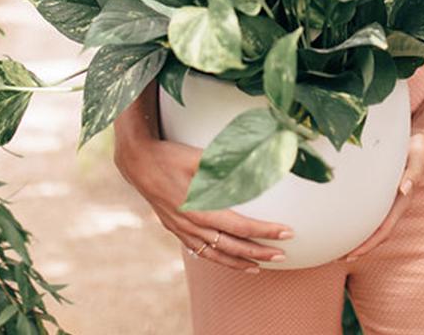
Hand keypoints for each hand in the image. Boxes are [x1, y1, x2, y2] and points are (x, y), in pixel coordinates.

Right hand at [114, 128, 292, 272]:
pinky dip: (216, 257)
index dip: (265, 231)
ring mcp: (182, 228)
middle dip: (258, 252)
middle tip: (282, 255)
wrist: (137, 162)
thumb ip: (226, 162)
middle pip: (231, 246)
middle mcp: (192, 224)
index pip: (241, 226)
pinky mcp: (175, 227)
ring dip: (238, 261)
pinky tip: (226, 258)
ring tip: (258, 267)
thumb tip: (256, 161)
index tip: (286, 233)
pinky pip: (199, 249)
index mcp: (201, 209)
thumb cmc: (170, 156)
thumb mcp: (199, 157)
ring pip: (215, 253)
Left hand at [342, 130, 423, 261]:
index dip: (368, 244)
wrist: (419, 142)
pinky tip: (344, 220)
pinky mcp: (382, 194)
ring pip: (372, 226)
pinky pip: (369, 212)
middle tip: (337, 257)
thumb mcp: (416, 161)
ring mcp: (388, 201)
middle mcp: (393, 206)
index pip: (383, 231)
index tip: (352, 255)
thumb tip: (404, 190)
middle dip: (359, 248)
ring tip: (338, 245)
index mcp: (401, 204)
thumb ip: (412, 176)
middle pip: (376, 235)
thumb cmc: (417, 151)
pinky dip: (358, 220)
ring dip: (358, 238)